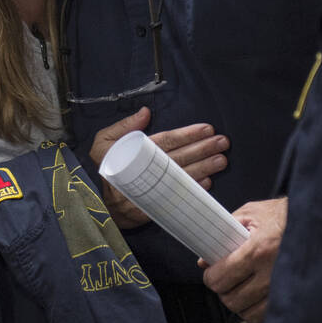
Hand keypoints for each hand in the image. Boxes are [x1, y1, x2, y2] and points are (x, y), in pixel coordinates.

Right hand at [89, 107, 229, 228]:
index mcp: (130, 154)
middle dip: (201, 150)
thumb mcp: (103, 142)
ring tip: (221, 160)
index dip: (186, 135)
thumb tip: (146, 112)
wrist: (99, 206)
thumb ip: (124, 126)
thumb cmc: (105, 168)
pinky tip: (208, 182)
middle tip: (223, 143)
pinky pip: (176, 199)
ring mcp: (147, 194)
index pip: (164, 142)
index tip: (207, 129)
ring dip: (203, 169)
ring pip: (180, 179)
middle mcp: (140, 174)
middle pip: (176, 159)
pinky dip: (192, 190)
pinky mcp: (152, 210)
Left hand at [200, 197, 286, 322]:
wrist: (316, 221)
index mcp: (258, 249)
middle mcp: (272, 273)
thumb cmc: (284, 215)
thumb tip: (205, 260)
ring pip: (250, 314)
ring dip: (241, 305)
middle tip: (226, 281)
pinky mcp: (294, 299)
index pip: (221, 278)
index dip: (211, 277)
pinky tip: (257, 302)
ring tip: (242, 290)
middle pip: (233, 300)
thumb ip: (225, 234)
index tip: (211, 274)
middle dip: (224, 291)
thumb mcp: (251, 213)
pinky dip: (259, 316)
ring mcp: (285, 289)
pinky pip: (269, 321)